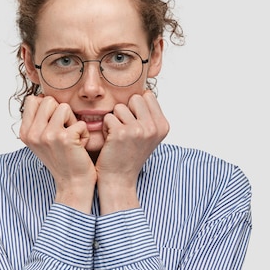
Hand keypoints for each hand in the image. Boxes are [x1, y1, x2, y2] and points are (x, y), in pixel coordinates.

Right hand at [19, 95, 96, 212]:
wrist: (73, 184)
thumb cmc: (62, 159)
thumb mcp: (42, 140)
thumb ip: (39, 120)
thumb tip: (42, 97)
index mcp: (25, 132)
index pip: (33, 100)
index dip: (48, 107)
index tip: (54, 124)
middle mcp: (32, 133)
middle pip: (49, 100)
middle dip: (61, 113)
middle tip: (65, 132)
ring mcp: (47, 135)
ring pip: (64, 107)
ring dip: (73, 122)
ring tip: (72, 138)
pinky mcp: (64, 138)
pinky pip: (80, 122)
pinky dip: (84, 134)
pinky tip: (79, 147)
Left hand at [96, 90, 169, 213]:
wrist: (119, 179)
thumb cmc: (129, 155)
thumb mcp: (148, 135)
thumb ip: (149, 114)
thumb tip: (144, 90)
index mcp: (163, 125)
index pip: (147, 96)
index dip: (136, 108)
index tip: (135, 126)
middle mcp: (154, 127)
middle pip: (135, 97)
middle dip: (126, 111)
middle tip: (125, 131)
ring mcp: (139, 130)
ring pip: (120, 107)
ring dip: (115, 120)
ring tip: (118, 137)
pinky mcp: (122, 133)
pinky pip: (108, 117)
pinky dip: (106, 128)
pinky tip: (111, 142)